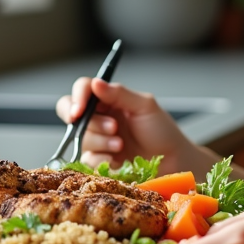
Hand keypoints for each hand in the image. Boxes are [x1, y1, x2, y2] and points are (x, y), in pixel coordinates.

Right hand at [54, 79, 204, 174]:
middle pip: (72, 112)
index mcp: (109, 99)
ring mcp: (97, 138)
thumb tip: (96, 83)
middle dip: (90, 122)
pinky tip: (117, 158)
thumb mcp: (144, 106)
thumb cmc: (161, 131)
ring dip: (101, 141)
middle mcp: (99, 116)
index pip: (83, 89)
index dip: (76, 98)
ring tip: (121, 144)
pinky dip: (101, 157)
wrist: (171, 161)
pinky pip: (87, 158)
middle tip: (113, 128)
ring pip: (81, 136)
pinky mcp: (98, 159)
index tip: (78, 111)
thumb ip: (119, 94)